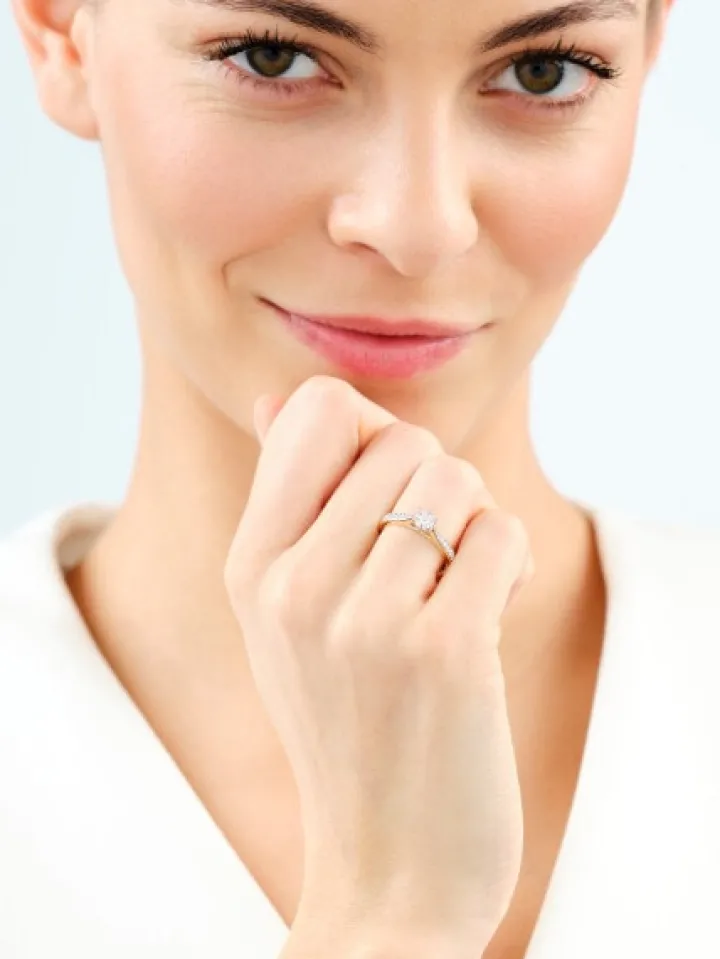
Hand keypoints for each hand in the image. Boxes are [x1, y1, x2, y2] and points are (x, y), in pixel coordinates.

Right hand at [225, 376, 533, 947]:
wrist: (390, 866)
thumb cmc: (350, 725)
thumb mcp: (286, 615)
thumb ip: (290, 501)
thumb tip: (279, 397)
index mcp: (251, 566)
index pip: (318, 410)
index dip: (372, 431)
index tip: (388, 490)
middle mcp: (294, 586)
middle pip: (404, 439)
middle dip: (438, 483)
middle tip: (436, 551)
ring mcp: (366, 621)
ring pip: (457, 480)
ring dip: (478, 522)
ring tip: (463, 581)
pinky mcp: (443, 652)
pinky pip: (501, 533)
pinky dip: (512, 559)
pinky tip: (492, 607)